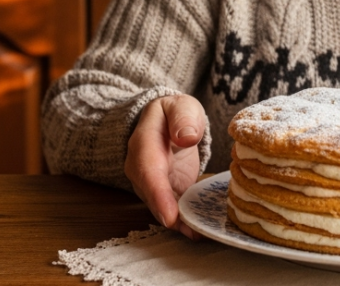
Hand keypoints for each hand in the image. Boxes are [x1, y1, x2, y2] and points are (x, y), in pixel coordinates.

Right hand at [125, 94, 206, 238]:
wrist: (166, 122)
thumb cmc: (175, 113)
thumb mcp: (181, 106)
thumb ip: (183, 118)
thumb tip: (187, 136)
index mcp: (143, 142)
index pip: (147, 170)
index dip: (158, 195)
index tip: (170, 215)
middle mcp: (140, 167)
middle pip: (150, 194)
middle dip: (168, 214)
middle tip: (190, 231)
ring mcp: (149, 183)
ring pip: (159, 206)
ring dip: (178, 222)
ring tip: (198, 233)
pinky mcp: (162, 193)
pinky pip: (170, 209)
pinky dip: (183, 222)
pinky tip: (198, 232)